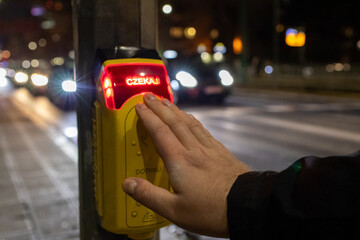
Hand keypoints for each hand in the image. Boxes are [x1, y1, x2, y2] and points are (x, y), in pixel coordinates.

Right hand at [122, 93, 249, 236]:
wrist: (247, 205)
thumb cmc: (210, 210)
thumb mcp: (174, 210)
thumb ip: (149, 195)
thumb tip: (126, 183)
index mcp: (179, 161)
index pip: (160, 133)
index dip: (148, 118)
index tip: (139, 106)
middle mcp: (193, 150)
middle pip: (174, 122)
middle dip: (159, 107)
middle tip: (149, 96)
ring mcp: (209, 149)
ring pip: (189, 123)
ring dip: (176, 110)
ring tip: (167, 102)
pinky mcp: (222, 152)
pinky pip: (204, 130)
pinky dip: (194, 121)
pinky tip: (192, 119)